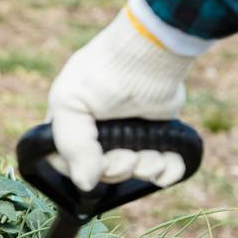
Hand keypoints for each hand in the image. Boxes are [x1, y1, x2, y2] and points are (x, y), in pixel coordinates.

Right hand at [47, 0, 199, 190]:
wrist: (150, 53)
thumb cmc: (103, 74)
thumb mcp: (70, 105)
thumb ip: (72, 147)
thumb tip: (86, 184)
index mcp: (72, 125)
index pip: (69, 164)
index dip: (81, 171)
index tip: (94, 166)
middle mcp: (101, 132)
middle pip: (105, 172)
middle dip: (118, 169)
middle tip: (128, 156)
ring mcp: (132, 133)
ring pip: (136, 170)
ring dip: (145, 169)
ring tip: (152, 156)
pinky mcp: (160, 132)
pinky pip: (165, 165)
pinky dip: (169, 169)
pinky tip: (168, 162)